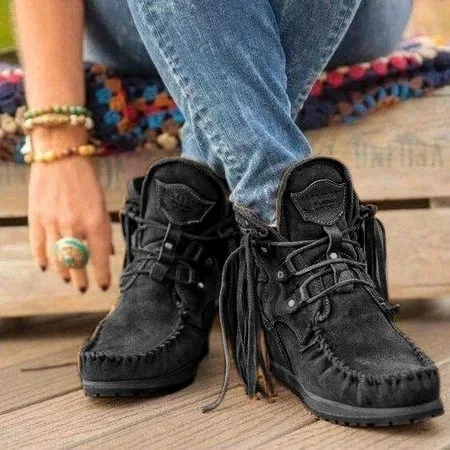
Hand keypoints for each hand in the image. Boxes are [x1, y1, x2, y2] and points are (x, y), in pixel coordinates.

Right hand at [27, 129, 111, 291]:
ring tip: (68, 279)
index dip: (102, 275)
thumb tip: (108, 251)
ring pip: (57, 258)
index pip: (100, 258)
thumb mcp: (102, 203)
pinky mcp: (36, 218)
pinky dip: (42, 259)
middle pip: (77, 263)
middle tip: (83, 288)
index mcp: (95, 222)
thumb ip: (104, 229)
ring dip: (63, 273)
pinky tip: (46, 268)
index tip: (104, 285)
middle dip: (81, 279)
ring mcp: (53, 223)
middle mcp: (74, 226)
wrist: (60, 155)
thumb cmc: (86, 179)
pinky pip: (38, 246)